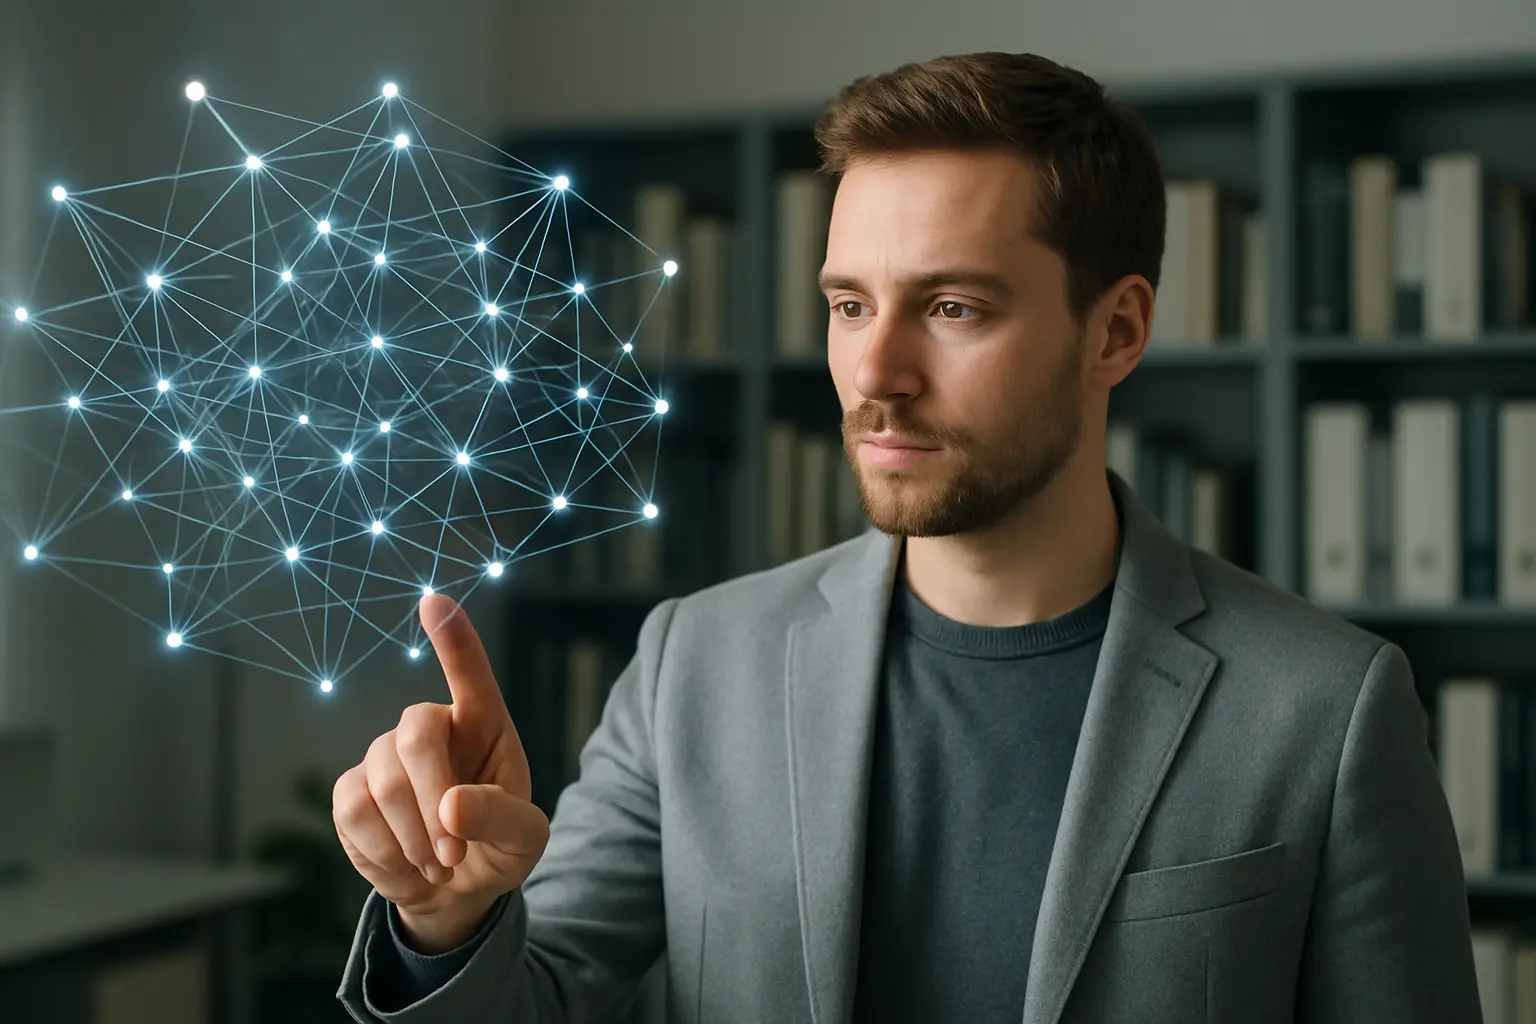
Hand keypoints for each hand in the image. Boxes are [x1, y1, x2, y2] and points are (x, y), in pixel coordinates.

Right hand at [333, 593, 550, 952]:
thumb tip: (451, 809)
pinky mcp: (351, 791)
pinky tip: (408, 865)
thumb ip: (500, 818)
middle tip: (454, 855)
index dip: (453, 639)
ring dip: (415, 840)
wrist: (455, 890)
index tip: (435, 600)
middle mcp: (431, 727)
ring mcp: (384, 755)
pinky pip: (355, 814)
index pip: (469, 674)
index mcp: (484, 725)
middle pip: (416, 737)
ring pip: (384, 784)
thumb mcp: (524, 840)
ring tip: (440, 865)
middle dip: (434, 802)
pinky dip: (386, 853)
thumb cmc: (498, 846)